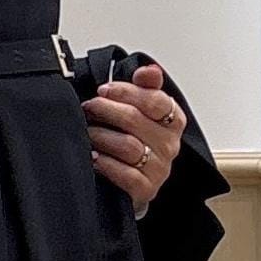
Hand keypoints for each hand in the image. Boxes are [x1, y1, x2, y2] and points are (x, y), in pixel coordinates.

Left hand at [81, 62, 184, 210]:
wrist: (132, 181)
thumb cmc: (134, 139)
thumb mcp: (142, 109)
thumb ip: (146, 86)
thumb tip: (149, 70)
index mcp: (173, 120)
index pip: (156, 100)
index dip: (126, 92)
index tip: (105, 89)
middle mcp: (169, 144)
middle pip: (136, 120)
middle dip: (107, 110)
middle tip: (89, 107)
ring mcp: (159, 168)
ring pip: (128, 146)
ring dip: (101, 136)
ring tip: (87, 132)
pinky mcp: (146, 189)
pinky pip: (126, 175)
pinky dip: (105, 164)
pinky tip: (93, 157)